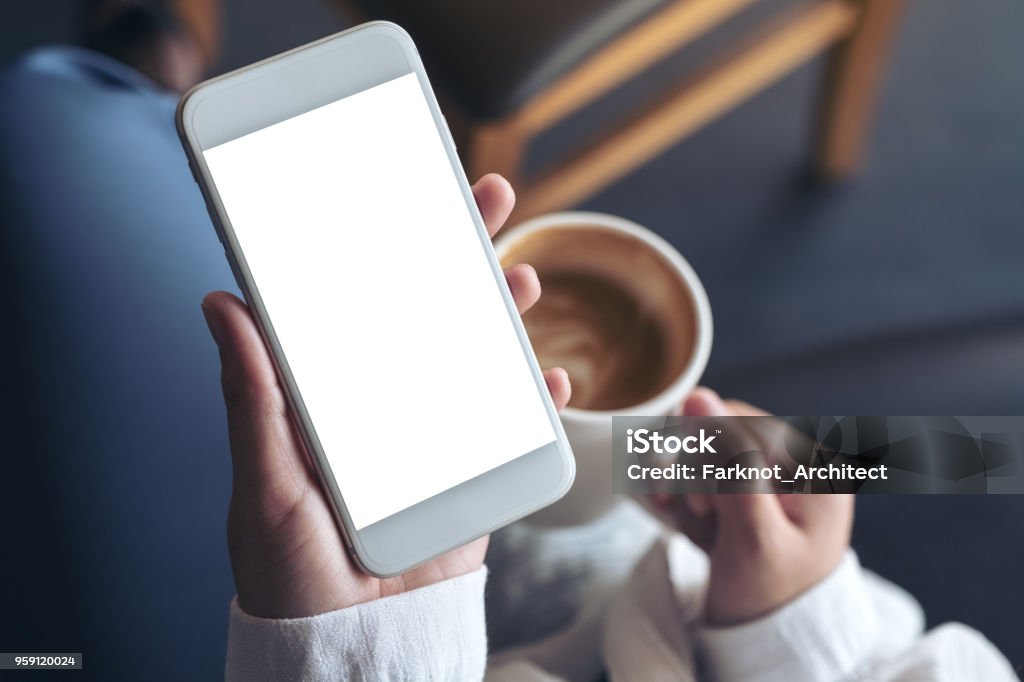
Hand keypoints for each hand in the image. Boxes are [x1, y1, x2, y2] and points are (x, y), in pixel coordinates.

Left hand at [201, 174, 571, 618]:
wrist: (351, 642)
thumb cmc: (292, 569)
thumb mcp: (266, 481)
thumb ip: (256, 399)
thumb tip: (222, 306)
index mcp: (331, 393)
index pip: (360, 302)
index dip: (383, 243)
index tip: (402, 188)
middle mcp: (385, 402)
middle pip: (428, 310)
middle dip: (460, 252)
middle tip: (488, 201)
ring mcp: (433, 434)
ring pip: (477, 354)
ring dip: (503, 313)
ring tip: (522, 280)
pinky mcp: (472, 470)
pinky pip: (513, 424)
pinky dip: (538, 400)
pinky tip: (552, 380)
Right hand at [654, 388, 853, 625]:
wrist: (768, 638)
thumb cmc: (770, 597)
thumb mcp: (752, 537)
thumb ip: (730, 464)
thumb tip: (698, 394)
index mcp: (816, 466)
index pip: (739, 421)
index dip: (703, 455)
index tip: (699, 504)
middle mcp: (798, 460)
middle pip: (719, 431)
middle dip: (693, 472)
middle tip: (695, 515)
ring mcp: (773, 473)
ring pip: (704, 447)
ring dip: (685, 483)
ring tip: (693, 520)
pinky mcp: (749, 487)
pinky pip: (702, 466)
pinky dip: (685, 490)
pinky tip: (684, 515)